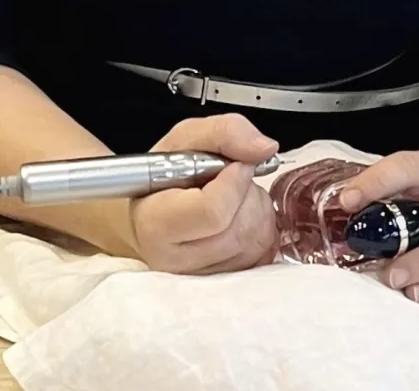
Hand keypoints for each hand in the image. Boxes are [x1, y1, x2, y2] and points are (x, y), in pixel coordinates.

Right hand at [128, 114, 279, 274]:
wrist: (153, 213)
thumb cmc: (165, 177)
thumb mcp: (185, 138)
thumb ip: (225, 132)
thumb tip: (264, 148)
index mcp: (156, 223)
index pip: (214, 211)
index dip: (234, 180)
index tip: (233, 164)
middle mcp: (176, 262)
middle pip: (240, 229)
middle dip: (248, 193)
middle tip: (232, 178)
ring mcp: (201, 280)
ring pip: (257, 242)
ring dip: (257, 209)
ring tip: (235, 196)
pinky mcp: (225, 285)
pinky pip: (265, 256)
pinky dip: (263, 228)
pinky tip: (242, 216)